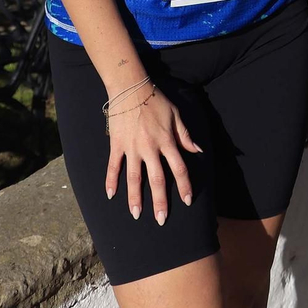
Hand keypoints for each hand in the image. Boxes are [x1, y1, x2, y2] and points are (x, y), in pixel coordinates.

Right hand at [105, 86, 202, 223]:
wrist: (131, 87)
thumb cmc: (156, 101)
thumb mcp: (176, 115)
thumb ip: (185, 136)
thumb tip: (197, 151)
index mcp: (167, 141)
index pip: (179, 168)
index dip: (184, 186)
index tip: (187, 201)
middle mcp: (150, 148)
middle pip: (157, 179)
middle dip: (160, 201)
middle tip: (161, 220)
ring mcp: (132, 148)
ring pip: (134, 178)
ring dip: (135, 198)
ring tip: (136, 215)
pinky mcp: (117, 144)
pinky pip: (114, 166)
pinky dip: (111, 181)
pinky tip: (110, 195)